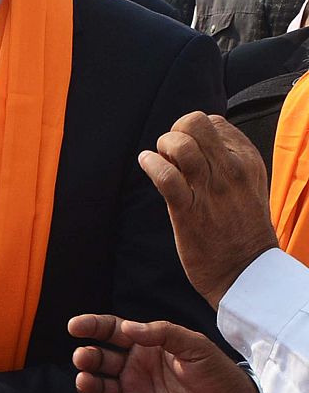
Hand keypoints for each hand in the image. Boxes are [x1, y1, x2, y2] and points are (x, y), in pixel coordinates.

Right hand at [69, 313, 259, 392]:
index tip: (74, 326)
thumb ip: (162, 333)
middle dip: (87, 357)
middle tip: (83, 358)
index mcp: (146, 346)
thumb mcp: (196, 346)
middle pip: (100, 359)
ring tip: (86, 382)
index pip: (112, 332)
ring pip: (101, 387)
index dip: (92, 326)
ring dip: (88, 383)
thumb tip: (127, 328)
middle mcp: (135, 368)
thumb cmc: (218, 374)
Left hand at [139, 112, 277, 306]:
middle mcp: (232, 170)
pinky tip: (146, 164)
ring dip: (162, 147)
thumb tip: (189, 142)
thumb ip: (224, 160)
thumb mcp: (245, 183)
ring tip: (159, 160)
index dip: (192, 132)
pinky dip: (150, 164)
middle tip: (170, 153)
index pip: (212, 122)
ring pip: (181, 144)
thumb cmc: (239, 225)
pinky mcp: (190, 210)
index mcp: (247, 160)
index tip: (187, 153)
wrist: (246, 271)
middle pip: (195, 123)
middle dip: (175, 131)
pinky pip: (166, 175)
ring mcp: (212, 189)